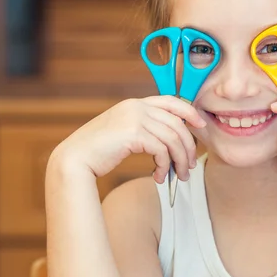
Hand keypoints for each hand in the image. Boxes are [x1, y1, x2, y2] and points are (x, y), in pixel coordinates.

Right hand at [49, 96, 205, 182]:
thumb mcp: (125, 132)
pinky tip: (158, 176)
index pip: (171, 101)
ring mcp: (134, 118)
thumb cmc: (100, 150)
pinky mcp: (133, 133)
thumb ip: (146, 129)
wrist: (75, 159)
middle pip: (177, 124)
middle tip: (188, 165)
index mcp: (135, 104)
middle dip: (188, 146)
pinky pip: (161, 150)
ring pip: (172, 138)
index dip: (190, 112)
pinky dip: (165, 165)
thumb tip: (174, 139)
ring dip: (179, 160)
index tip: (200, 125)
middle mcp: (136, 107)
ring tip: (178, 176)